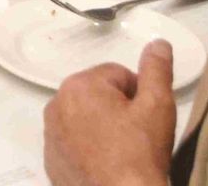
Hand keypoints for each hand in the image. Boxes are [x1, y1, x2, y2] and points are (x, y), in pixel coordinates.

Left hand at [43, 39, 176, 185]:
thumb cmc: (139, 153)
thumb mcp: (157, 107)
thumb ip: (157, 70)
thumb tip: (158, 42)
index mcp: (79, 85)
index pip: (118, 75)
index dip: (139, 95)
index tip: (147, 118)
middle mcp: (56, 104)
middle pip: (99, 95)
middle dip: (119, 109)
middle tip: (137, 136)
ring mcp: (50, 134)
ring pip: (85, 118)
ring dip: (103, 127)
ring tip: (123, 152)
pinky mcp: (50, 160)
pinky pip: (73, 142)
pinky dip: (88, 148)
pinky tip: (106, 164)